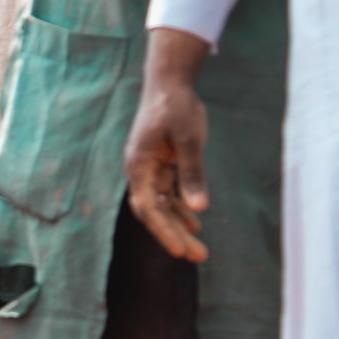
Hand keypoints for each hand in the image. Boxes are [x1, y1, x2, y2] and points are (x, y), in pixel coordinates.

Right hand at [124, 29, 213, 262]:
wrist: (169, 81)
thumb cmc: (177, 106)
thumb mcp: (189, 139)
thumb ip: (192, 173)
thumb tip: (199, 208)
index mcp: (139, 165)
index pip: (147, 207)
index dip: (163, 231)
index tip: (179, 251)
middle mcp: (140, 171)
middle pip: (154, 211)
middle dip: (174, 235)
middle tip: (198, 257)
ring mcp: (149, 168)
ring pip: (162, 205)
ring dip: (179, 226)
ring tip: (199, 249)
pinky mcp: (161, 164)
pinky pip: (168, 193)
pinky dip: (181, 208)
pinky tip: (196, 222)